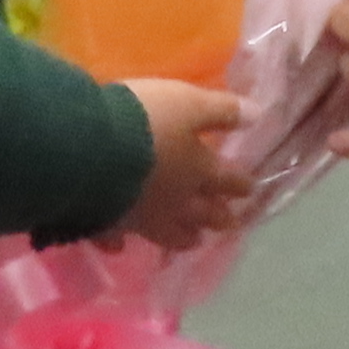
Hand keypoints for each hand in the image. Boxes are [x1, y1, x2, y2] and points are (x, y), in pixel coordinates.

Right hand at [112, 80, 250, 249]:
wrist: (89, 149)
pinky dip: (121, 242)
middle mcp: (176, 200)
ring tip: (193, 240)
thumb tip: (258, 115)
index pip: (228, 180)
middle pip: (204, 214)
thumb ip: (221, 110)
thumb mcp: (188, 102)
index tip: (250, 189)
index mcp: (198, 170)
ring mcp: (143, 216)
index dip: (241, 184)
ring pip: (170, 234)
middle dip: (219, 218)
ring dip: (184, 237)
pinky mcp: (109, 223)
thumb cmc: (143, 120)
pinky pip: (118, 238)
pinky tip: (119, 246)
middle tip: (230, 224)